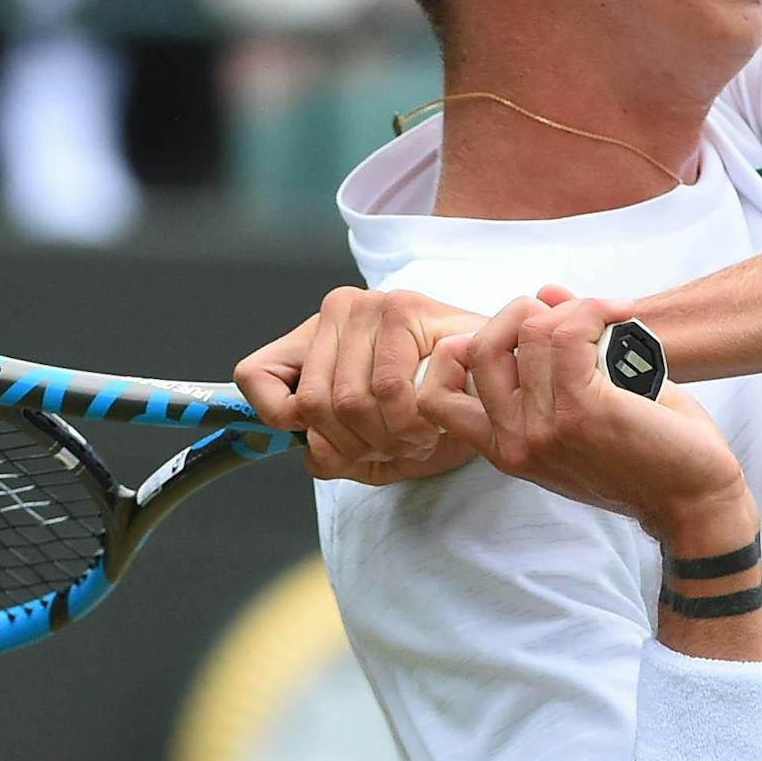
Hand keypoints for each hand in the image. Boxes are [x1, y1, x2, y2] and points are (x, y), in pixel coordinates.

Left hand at [234, 286, 484, 484]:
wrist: (503, 387)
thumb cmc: (435, 412)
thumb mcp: (367, 438)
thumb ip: (327, 447)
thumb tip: (313, 455)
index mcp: (316, 332)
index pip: (258, 380)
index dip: (302, 430)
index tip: (347, 446)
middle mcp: (338, 308)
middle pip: (313, 405)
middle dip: (359, 447)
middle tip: (399, 448)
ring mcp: (370, 305)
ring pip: (346, 403)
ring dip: (388, 440)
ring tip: (418, 438)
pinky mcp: (404, 309)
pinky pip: (383, 391)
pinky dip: (404, 422)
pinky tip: (426, 423)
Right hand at [421, 289, 751, 552]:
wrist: (693, 502)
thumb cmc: (647, 458)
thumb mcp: (581, 415)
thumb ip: (554, 364)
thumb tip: (545, 294)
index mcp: (504, 448)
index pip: (434, 398)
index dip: (456, 352)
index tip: (508, 337)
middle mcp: (514, 441)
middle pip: (479, 346)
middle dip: (517, 312)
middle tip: (565, 317)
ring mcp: (543, 428)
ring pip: (529, 332)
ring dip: (572, 308)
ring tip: (607, 314)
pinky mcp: (581, 410)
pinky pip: (568, 333)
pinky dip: (595, 309)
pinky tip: (621, 312)